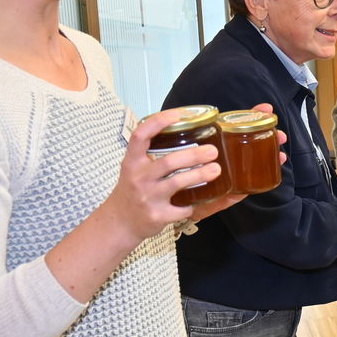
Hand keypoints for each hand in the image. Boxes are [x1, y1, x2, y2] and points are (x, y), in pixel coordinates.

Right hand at [107, 107, 224, 239]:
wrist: (120, 222)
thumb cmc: (133, 190)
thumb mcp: (134, 168)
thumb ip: (150, 153)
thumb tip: (180, 132)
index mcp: (132, 162)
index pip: (140, 136)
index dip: (158, 122)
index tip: (178, 114)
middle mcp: (138, 178)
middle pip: (169, 162)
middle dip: (194, 155)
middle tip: (212, 151)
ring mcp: (148, 197)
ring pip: (177, 183)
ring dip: (200, 175)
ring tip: (216, 169)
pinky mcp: (157, 216)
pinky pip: (182, 207)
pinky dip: (193, 204)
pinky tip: (202, 199)